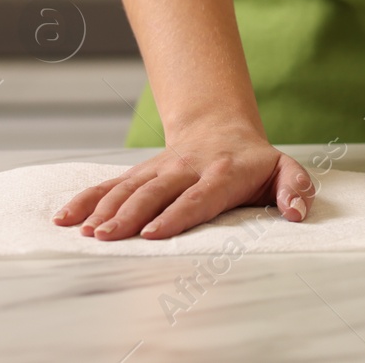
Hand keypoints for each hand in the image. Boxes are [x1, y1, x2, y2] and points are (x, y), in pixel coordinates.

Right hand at [51, 123, 314, 240]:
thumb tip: (298, 212)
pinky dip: (87, 198)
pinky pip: (110, 183)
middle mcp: (187, 169)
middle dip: (131, 214)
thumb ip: (295, 188)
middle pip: (156, 192)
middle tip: (109, 236)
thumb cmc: (254, 162)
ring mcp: (160, 169)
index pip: (197, 197)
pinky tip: (65, 216)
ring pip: (129, 187)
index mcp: (222, 173)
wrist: (223, 128)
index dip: (175, 214)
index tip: (153, 232)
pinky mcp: (142, 172)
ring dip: (106, 208)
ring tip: (88, 231)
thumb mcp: (285, 170)